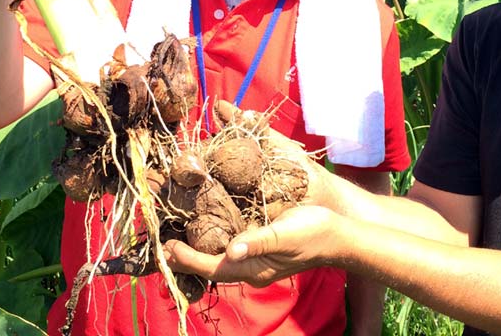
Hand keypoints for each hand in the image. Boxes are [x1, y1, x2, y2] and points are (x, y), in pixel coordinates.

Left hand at [165, 205, 341, 285]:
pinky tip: (206, 231)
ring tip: (176, 241)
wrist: (338, 236)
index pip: (211, 267)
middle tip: (161, 246)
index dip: (188, 258)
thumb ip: (258, 242)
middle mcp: (250, 269)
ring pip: (218, 261)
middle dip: (185, 259)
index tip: (167, 245)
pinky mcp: (261, 250)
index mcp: (253, 269)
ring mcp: (256, 261)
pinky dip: (212, 244)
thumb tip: (230, 250)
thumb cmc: (313, 233)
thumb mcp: (285, 234)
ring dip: (196, 252)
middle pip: (210, 268)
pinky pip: (229, 252)